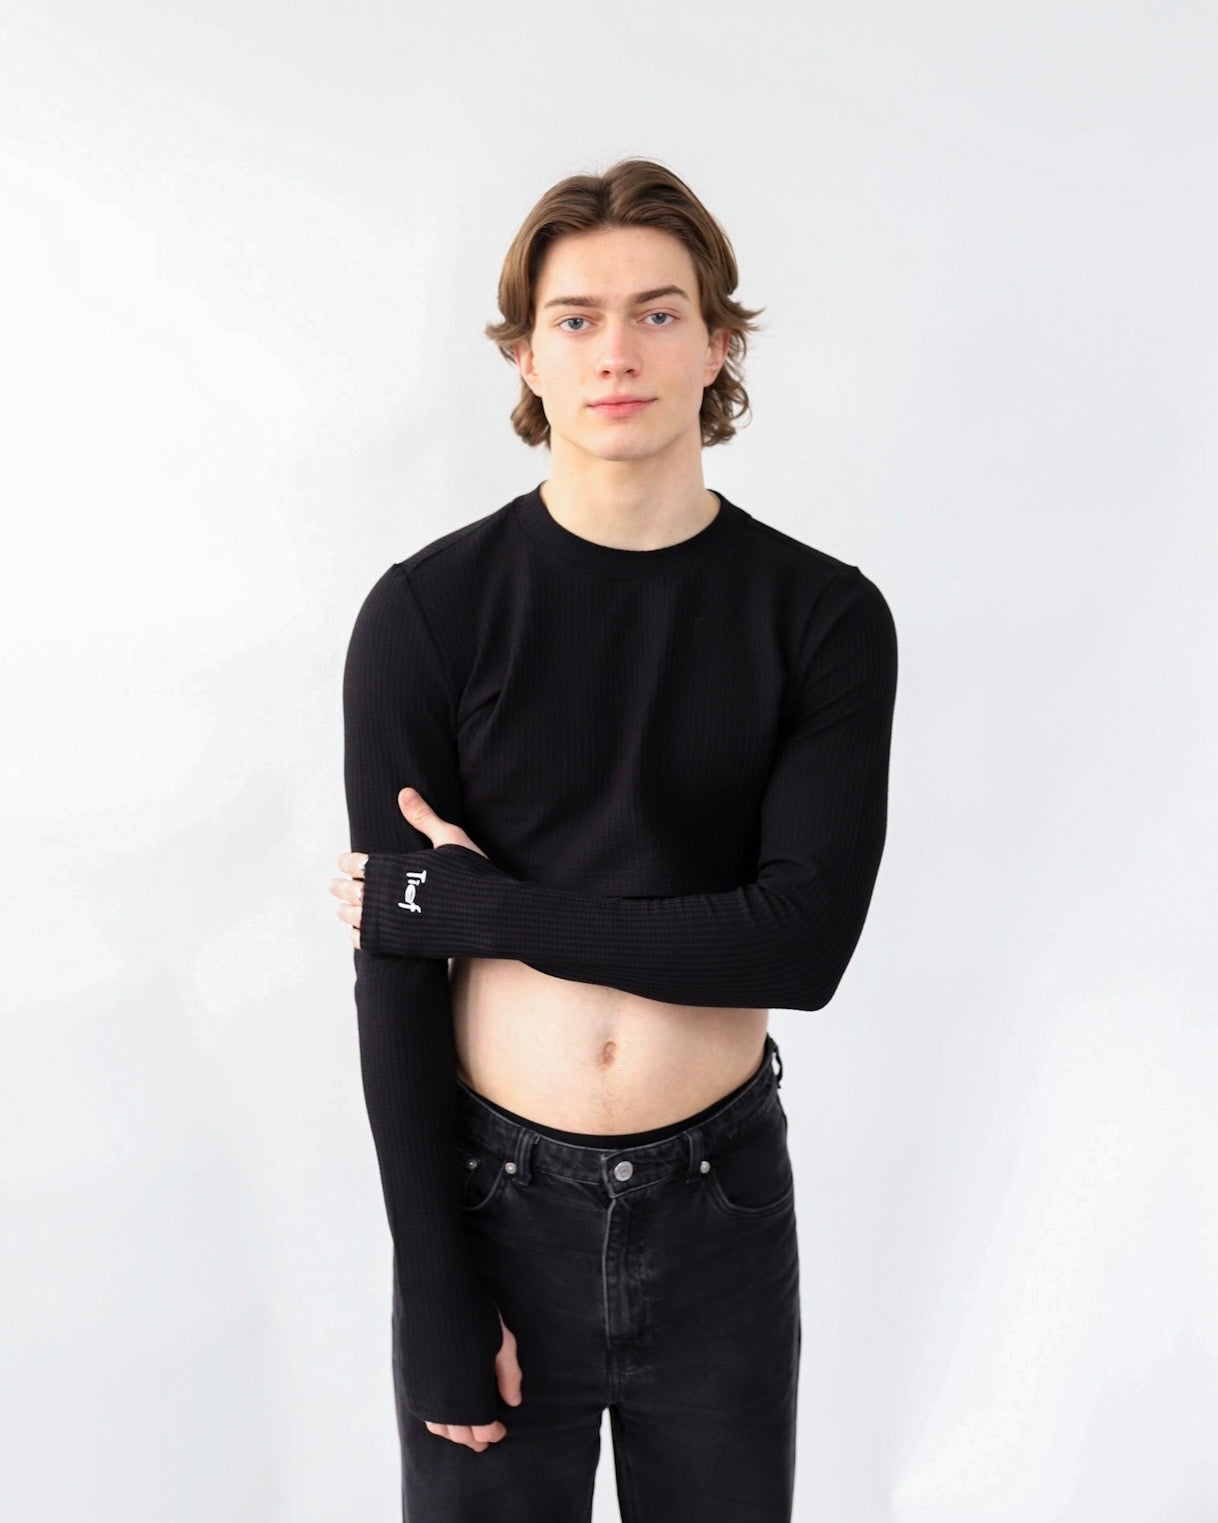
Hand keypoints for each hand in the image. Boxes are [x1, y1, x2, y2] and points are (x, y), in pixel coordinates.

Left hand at [331, 788, 487, 948]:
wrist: (490, 915)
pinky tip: (357, 932)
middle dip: (338, 886)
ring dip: (344, 910)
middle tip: (333, 886)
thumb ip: (423, 817)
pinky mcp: (397, 943)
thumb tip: (404, 792)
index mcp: (392, 866)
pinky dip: (355, 935)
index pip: (356, 862)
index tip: (342, 861)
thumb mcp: (450, 838)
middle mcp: (383, 894)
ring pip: (352, 915)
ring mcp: (388, 921)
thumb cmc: (473, 874)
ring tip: (342, 909)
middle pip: (348, 889)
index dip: (346, 861)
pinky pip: (364, 941)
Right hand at [424, 1310, 523, 1449]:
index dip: (494, 1434)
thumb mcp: (503, 1344)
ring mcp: (424, 1392)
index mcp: (471, 1396)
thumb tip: (513, 1402)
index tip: (500, 1429)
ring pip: (439, 1428)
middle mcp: (445, 1401)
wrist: (435, 1292)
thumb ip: (509, 1376)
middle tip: (485, 1437)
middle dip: (475, 1439)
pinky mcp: (410, 1380)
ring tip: (465, 1427)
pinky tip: (446, 1410)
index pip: (483, 1431)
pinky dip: (436, 1419)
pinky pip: (423, 1412)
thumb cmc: (475, 1315)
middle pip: (460, 1436)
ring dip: (454, 1432)